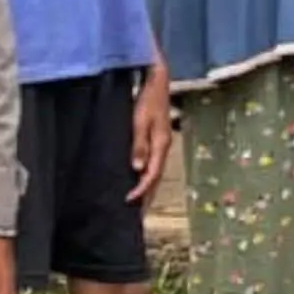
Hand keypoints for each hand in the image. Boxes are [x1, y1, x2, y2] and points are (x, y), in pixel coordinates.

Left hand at [128, 64, 172, 204]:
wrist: (158, 81)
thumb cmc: (148, 99)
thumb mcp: (140, 121)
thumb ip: (139, 144)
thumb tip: (138, 168)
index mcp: (161, 145)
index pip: (152, 175)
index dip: (141, 190)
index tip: (129, 201)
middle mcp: (164, 147)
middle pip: (156, 177)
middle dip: (147, 195)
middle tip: (136, 212)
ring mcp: (163, 143)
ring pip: (156, 171)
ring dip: (147, 186)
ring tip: (138, 201)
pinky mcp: (158, 139)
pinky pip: (153, 162)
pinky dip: (147, 174)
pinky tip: (139, 177)